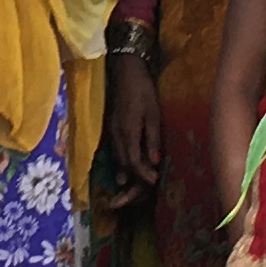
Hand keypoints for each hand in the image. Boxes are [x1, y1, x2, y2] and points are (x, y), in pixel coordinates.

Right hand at [111, 51, 162, 186]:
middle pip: (122, 165)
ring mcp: (111, 131)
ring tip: (131, 190)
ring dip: (125, 174)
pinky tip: (124, 171)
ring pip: (117, 159)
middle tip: (138, 195)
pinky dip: (120, 164)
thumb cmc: (142, 90)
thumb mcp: (153, 113)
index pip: (133, 162)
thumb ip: (152, 138)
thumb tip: (154, 162)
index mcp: (127, 131)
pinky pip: (114, 151)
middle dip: (131, 182)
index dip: (143, 176)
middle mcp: (116, 135)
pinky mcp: (110, 128)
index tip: (154, 183)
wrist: (124, 72)